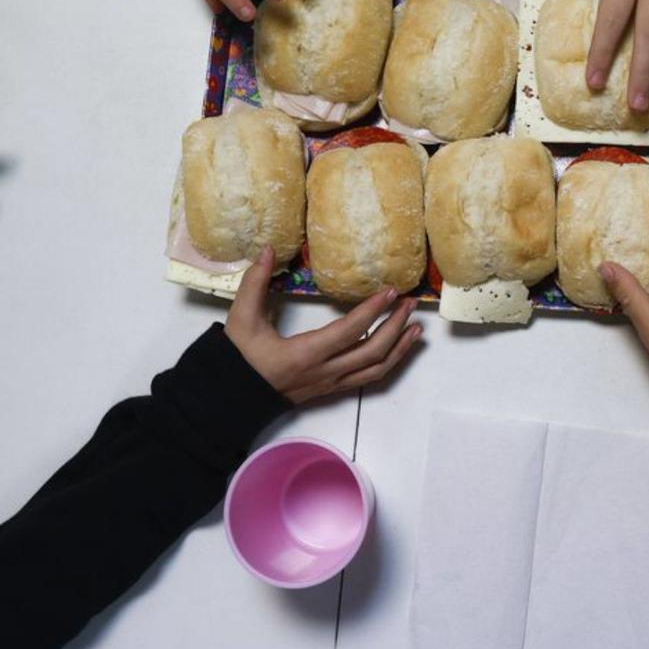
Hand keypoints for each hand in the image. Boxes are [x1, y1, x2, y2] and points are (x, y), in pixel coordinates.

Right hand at [225, 246, 423, 403]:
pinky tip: (398, 350)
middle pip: (372, 351)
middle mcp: (325, 372)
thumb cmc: (239, 359)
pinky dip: (388, 363)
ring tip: (417, 328)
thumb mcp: (242, 319)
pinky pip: (368, 379)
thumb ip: (254, 283)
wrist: (232, 398)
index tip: (390, 291)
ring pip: (375, 369)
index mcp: (305, 354)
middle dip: (396, 326)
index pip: (349, 330)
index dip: (372, 310)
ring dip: (399, 348)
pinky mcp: (331, 390)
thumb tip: (268, 250)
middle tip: (410, 303)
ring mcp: (331, 384)